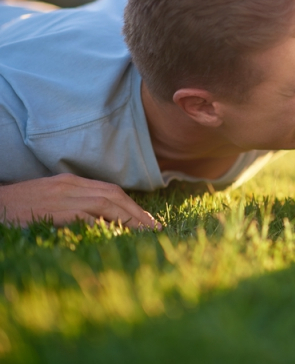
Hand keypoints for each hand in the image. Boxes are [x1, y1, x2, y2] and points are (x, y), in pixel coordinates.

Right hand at [0, 174, 161, 228]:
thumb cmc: (19, 207)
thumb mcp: (50, 200)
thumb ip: (74, 205)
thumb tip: (99, 221)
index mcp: (72, 181)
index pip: (110, 190)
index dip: (131, 205)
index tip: (147, 220)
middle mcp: (71, 185)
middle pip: (114, 194)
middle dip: (138, 211)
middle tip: (155, 228)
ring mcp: (64, 195)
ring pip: (106, 203)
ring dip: (129, 217)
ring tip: (145, 232)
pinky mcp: (56, 209)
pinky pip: (87, 215)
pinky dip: (105, 223)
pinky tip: (119, 234)